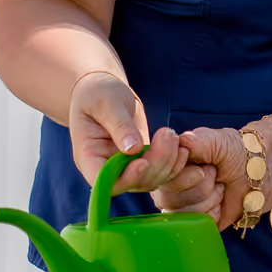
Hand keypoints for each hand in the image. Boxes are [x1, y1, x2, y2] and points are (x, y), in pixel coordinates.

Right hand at [67, 71, 191, 194]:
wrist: (103, 89)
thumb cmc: (97, 93)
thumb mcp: (106, 104)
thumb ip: (119, 126)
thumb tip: (133, 149)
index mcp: (89, 157)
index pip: (103, 182)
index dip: (124, 179)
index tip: (142, 162)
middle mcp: (107, 170)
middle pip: (133, 183)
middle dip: (155, 164)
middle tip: (168, 135)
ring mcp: (126, 168)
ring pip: (151, 179)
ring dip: (168, 163)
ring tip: (173, 136)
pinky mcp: (142, 162)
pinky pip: (160, 172)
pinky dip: (174, 163)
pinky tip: (182, 147)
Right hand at [154, 127, 248, 226]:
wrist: (257, 174)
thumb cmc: (234, 152)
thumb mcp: (217, 140)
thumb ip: (196, 141)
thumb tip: (179, 144)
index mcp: (167, 162)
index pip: (157, 174)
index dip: (183, 174)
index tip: (203, 166)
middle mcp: (166, 185)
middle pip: (168, 197)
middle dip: (201, 184)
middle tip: (214, 173)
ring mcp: (177, 205)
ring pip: (182, 213)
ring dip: (209, 198)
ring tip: (219, 186)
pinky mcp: (192, 222)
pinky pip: (195, 225)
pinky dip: (213, 213)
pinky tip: (219, 203)